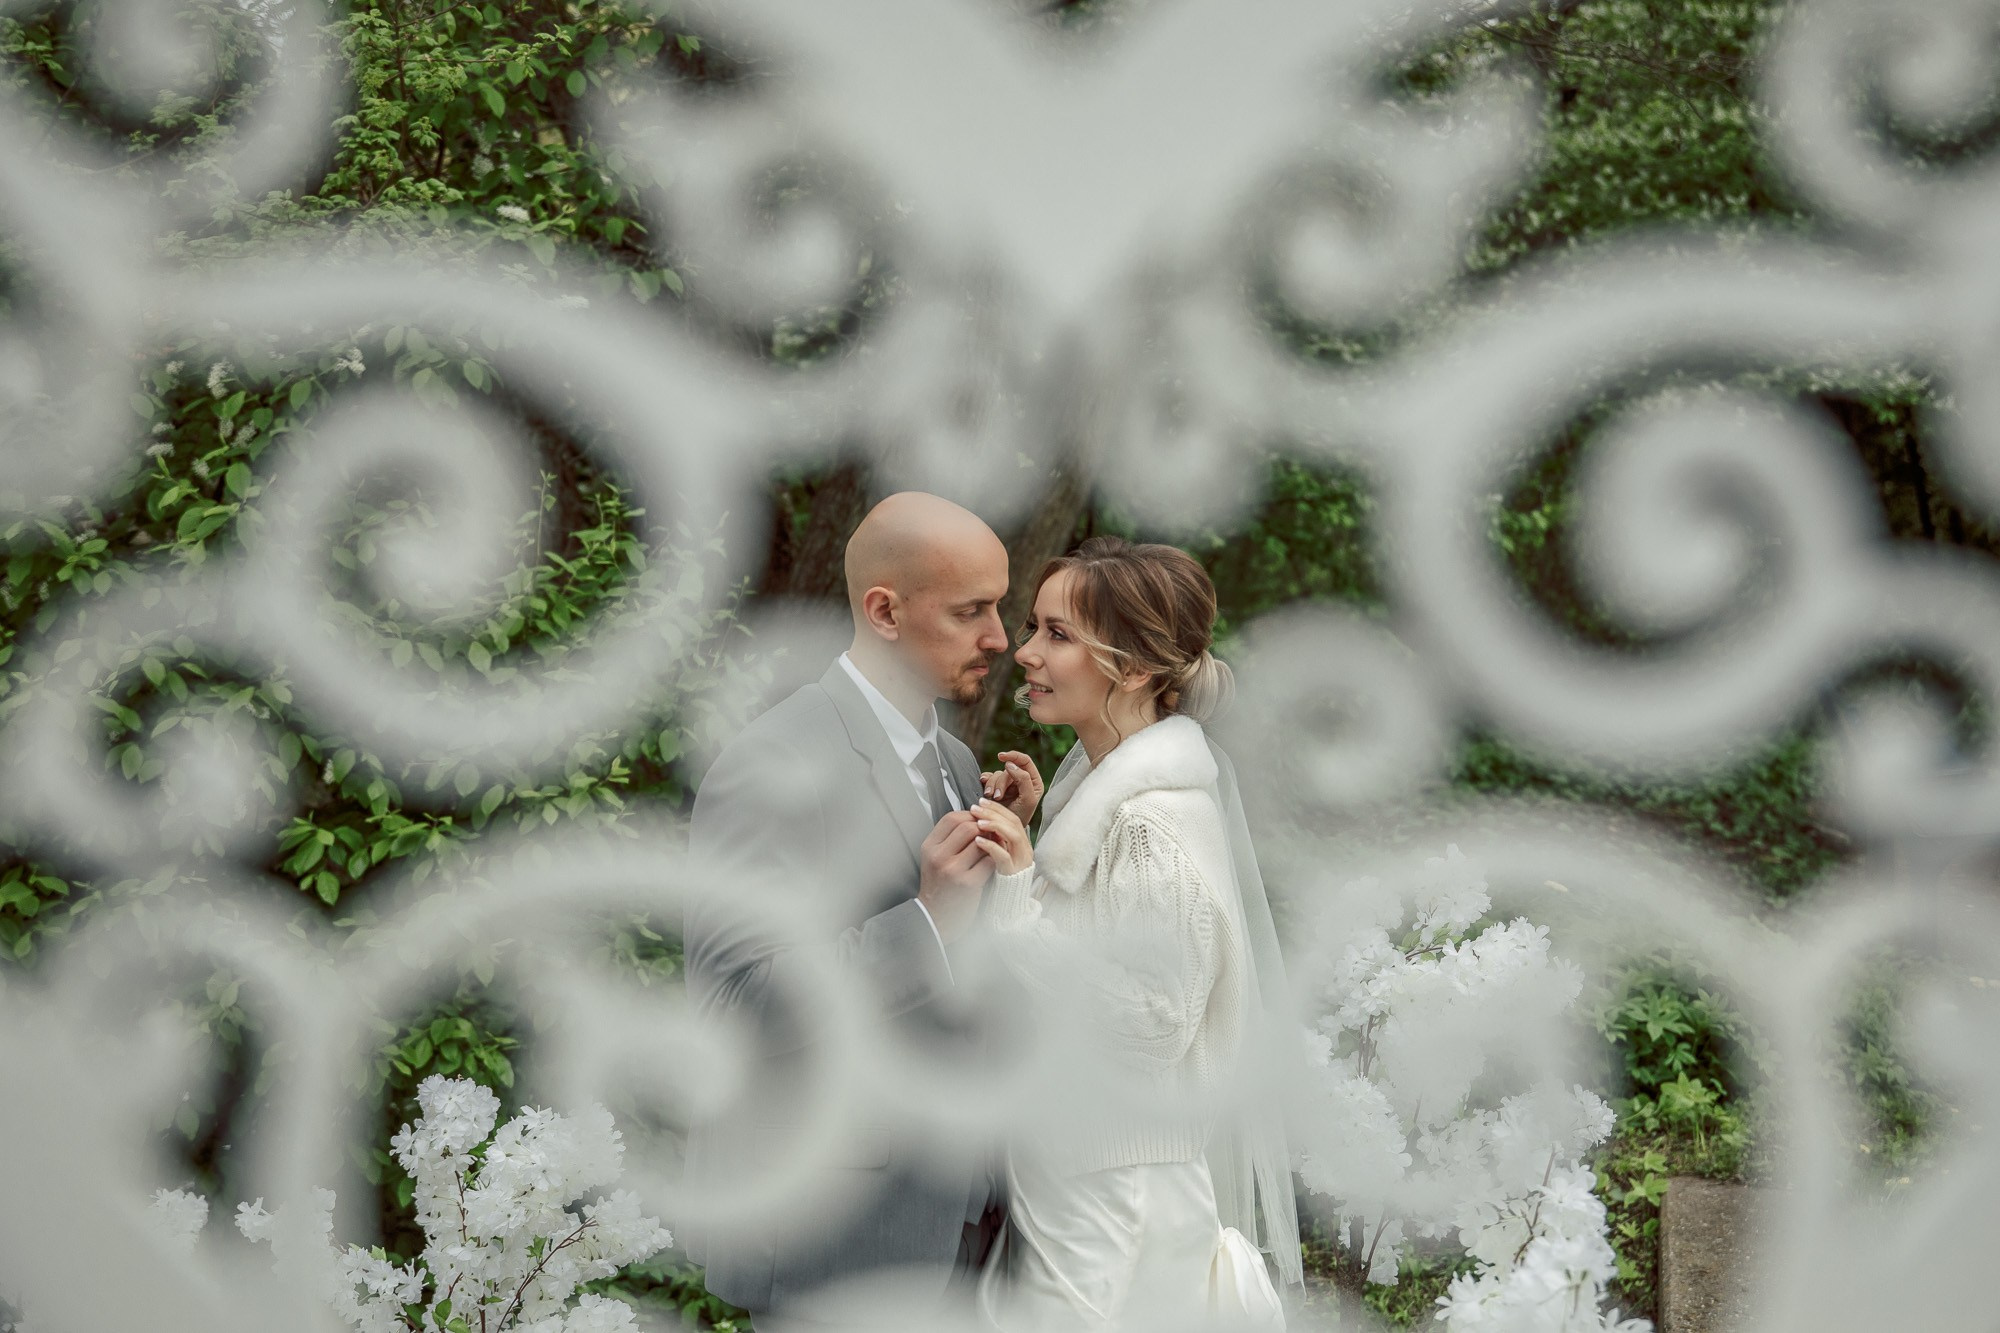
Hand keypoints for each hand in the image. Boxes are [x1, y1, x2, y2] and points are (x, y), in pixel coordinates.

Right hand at [918, 810, 991, 943]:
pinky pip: (989, 860)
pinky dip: (994, 859)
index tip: (979, 821)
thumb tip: (974, 818)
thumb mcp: (934, 858)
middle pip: (968, 827)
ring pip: (981, 842)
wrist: (936, 917)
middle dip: (983, 827)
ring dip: (991, 842)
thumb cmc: (939, 887)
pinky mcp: (969, 883)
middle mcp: (939, 856)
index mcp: (929, 847)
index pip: (951, 818)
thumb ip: (948, 839)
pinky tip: (993, 863)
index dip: (969, 815)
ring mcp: (953, 870)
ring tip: (993, 847)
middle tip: (991, 833)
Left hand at [972, 798, 1032, 875]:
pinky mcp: (1012, 873)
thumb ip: (994, 838)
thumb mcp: (997, 853)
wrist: (1004, 903)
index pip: (1011, 817)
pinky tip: (978, 841)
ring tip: (978, 822)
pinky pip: (1004, 856)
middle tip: (975, 808)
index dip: (996, 808)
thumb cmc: (997, 876)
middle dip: (993, 812)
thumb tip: (977, 818)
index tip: (979, 802)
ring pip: (1013, 835)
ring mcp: (1020, 861)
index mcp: (1020, 842)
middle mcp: (1024, 849)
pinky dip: (991, 846)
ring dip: (995, 825)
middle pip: (1013, 822)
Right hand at [978, 750, 1044, 826]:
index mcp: (1033, 781)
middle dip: (1000, 782)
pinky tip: (985, 791)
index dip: (1013, 755)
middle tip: (997, 796)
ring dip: (991, 785)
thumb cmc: (1020, 817)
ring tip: (990, 797)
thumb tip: (1011, 764)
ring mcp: (1007, 784)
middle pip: (1007, 769)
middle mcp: (1020, 780)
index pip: (1024, 760)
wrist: (1005, 831)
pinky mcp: (995, 787)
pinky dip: (985, 783)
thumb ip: (1024, 780)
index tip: (1001, 757)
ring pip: (996, 774)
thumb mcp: (1028, 800)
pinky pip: (987, 778)